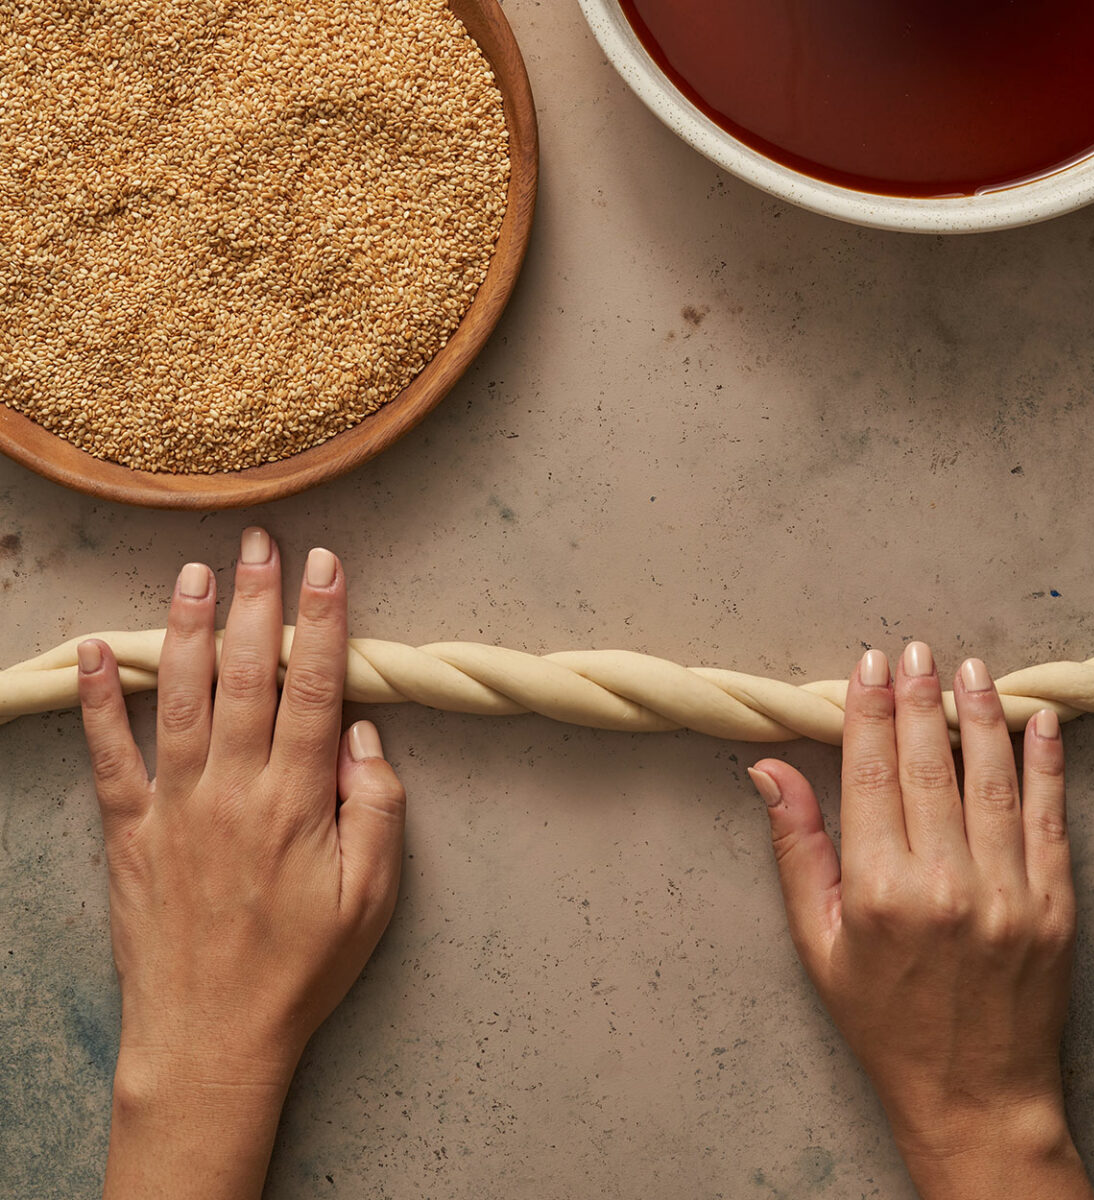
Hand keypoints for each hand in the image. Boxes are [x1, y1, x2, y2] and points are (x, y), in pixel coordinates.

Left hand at [78, 528, 405, 1199]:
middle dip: (256, 600)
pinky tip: (95, 652)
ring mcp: (174, 806)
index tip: (326, 567)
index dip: (323, 621)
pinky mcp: (128, 831)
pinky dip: (98, 700)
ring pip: (179, 696)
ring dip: (187, 627)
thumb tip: (363, 738)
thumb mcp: (373, 898)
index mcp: (297, 801)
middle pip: (247, 674)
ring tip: (192, 570)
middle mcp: (232, 789)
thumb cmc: (301, 968)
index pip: (315, 688)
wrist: (211, 1038)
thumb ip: (378, 811)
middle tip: (260, 541)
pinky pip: (108, 754)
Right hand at [751, 644, 1092, 1199]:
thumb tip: (768, 772)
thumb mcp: (820, 943)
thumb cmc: (884, 1021)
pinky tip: (1039, 722)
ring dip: (980, 716)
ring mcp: (1009, 894)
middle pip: (930, 765)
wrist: (975, 1094)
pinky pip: (1052, 819)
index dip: (868, 712)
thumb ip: (798, 849)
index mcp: (880, 891)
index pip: (871, 773)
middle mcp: (946, 885)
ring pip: (993, 780)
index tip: (867, 666)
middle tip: (914, 649)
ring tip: (970, 668)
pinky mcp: (1055, 907)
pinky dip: (1047, 765)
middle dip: (920, 697)